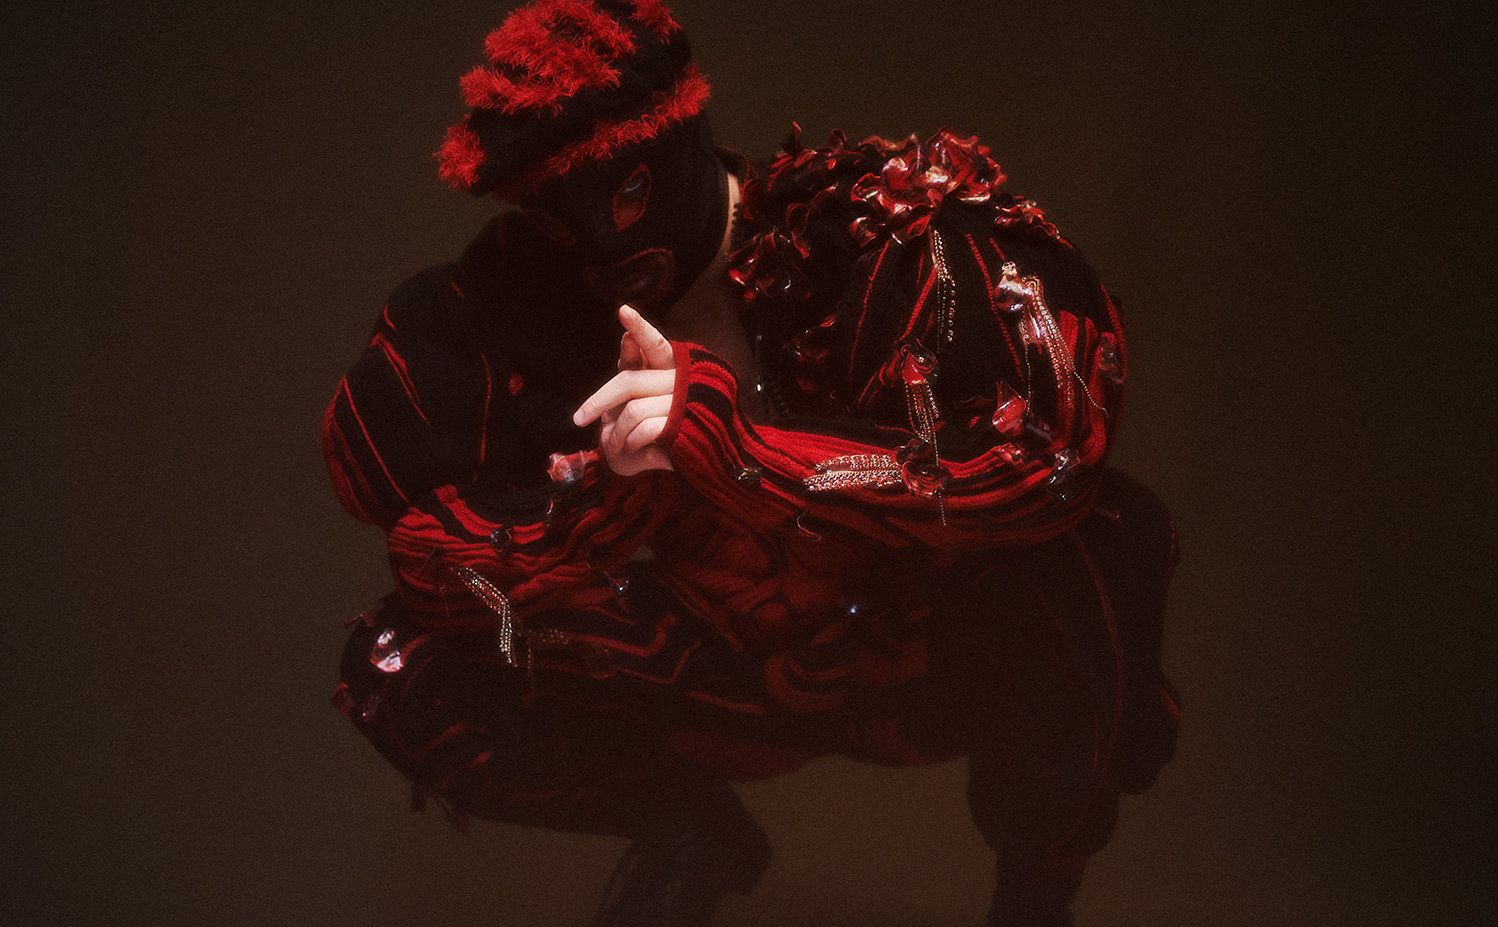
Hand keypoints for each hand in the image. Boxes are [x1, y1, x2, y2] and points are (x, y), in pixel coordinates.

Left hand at [573, 305, 676, 475]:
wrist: (665, 465)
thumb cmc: (646, 425)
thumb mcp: (633, 397)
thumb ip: (632, 365)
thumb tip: (627, 337)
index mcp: (668, 368)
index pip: (654, 345)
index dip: (640, 329)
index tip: (623, 311)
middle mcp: (680, 382)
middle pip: (628, 382)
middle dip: (599, 402)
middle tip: (579, 418)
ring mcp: (684, 405)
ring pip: (632, 411)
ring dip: (617, 432)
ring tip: (616, 444)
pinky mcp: (683, 429)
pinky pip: (644, 430)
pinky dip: (630, 442)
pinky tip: (631, 448)